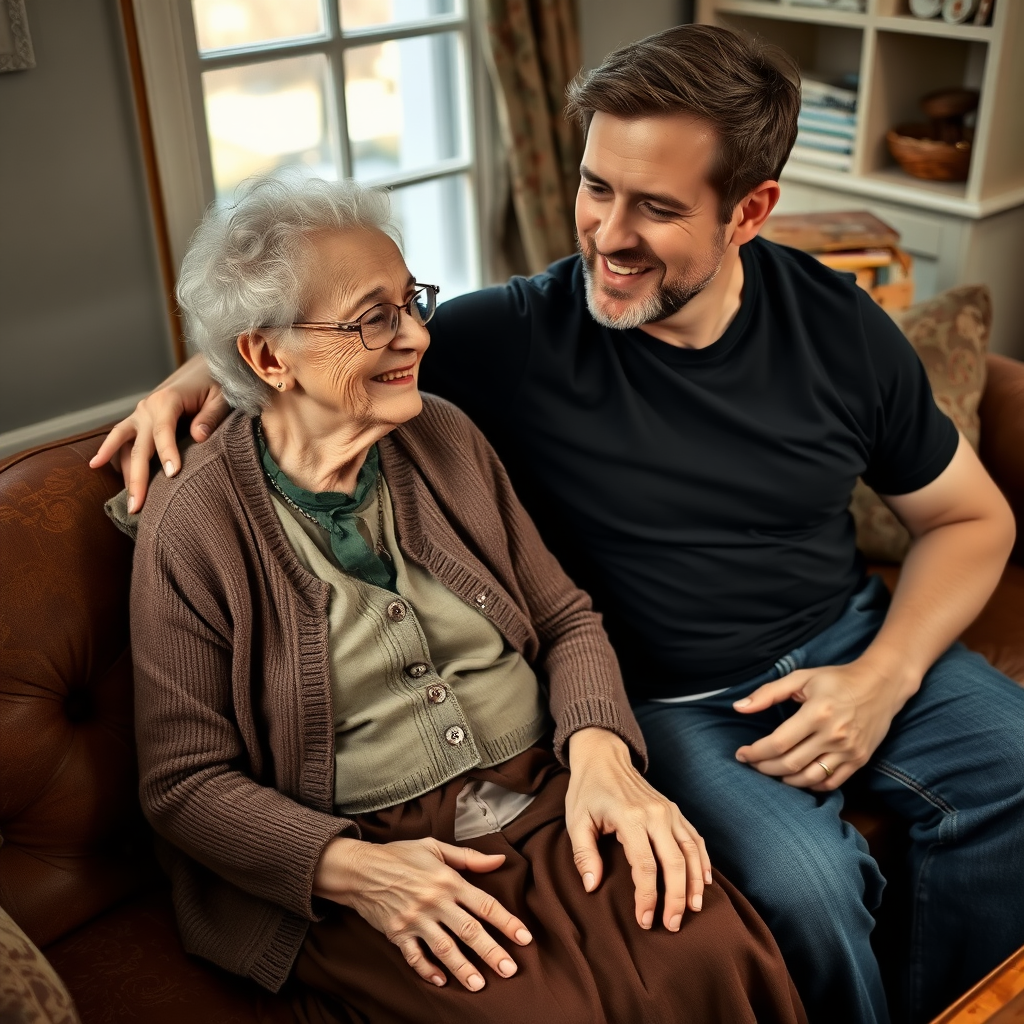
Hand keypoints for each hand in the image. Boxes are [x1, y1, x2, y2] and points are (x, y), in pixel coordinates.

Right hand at [89, 354, 226, 512]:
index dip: (167, 453)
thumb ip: (210, 416)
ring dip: (123, 473)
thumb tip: (199, 437)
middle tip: (138, 506)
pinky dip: (111, 453)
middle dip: (137, 478)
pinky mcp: (139, 420)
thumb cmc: (215, 382)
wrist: (202, 368)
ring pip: (124, 445)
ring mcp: (140, 414)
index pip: (164, 431)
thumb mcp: (220, 396)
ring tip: (126, 502)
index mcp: (168, 400)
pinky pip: (121, 438)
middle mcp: (148, 407)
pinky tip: (98, 466)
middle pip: (139, 447)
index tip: (172, 475)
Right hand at [313, 836, 531, 990]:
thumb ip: (469, 858)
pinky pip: (415, 957)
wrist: (360, 868)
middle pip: (468, 930)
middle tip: (510, 970)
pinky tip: (442, 981)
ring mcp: (415, 920)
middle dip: (491, 951)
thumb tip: (500, 860)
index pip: (484, 904)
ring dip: (463, 967)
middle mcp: (434, 901)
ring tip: (479, 984)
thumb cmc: (400, 855)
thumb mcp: (435, 848)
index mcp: (447, 880)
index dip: (506, 921)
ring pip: (444, 948)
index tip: (524, 938)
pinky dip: (428, 970)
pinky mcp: (397, 933)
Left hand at [565, 727, 710, 931]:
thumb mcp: (576, 820)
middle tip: (672, 925)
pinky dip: (703, 861)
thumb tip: (592, 886)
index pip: (645, 866)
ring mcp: (668, 810)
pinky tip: (704, 882)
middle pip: (675, 863)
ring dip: (694, 883)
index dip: (648, 897)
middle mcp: (655, 814)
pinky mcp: (675, 810)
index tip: (645, 921)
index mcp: (630, 817)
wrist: (604, 756)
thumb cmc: (587, 790)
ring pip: (691, 851)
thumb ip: (583, 854)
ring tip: (693, 910)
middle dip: (676, 898)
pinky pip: (695, 838)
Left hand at [733, 659, 905, 789]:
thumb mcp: (801, 678)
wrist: (881, 685)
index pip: (778, 743)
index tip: (742, 753)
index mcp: (817, 712)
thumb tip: (739, 707)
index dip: (755, 752)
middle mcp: (834, 735)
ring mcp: (849, 751)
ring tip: (771, 771)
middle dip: (764, 767)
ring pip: (809, 778)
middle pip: (790, 764)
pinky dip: (810, 785)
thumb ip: (768, 693)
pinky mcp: (860, 760)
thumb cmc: (837, 679)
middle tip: (752, 763)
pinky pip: (831, 783)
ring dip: (785, 780)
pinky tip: (797, 777)